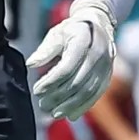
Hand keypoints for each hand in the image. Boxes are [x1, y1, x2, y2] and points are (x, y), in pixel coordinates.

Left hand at [27, 2, 116, 118]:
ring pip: (88, 91)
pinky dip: (84, 106)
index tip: (37, 90)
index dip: (51, 81)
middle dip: (58, 96)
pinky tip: (71, 115)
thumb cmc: (73, 29)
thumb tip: (31, 64)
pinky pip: (96, 94)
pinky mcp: (108, 75)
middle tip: (43, 105)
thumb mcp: (57, 33)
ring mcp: (106, 65)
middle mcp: (98, 53)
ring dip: (70, 105)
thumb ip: (45, 50)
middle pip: (77, 82)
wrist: (99, 24)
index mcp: (84, 40)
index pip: (67, 67)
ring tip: (54, 113)